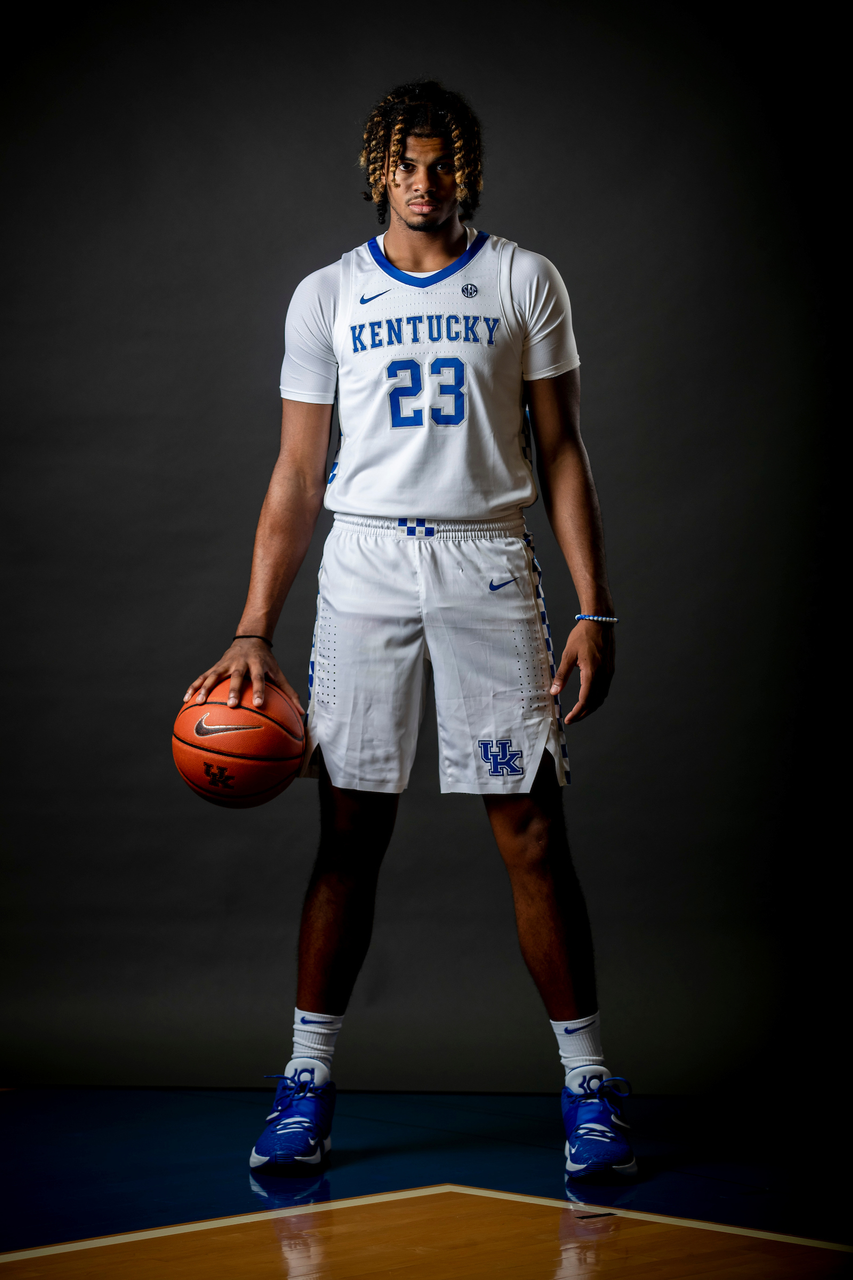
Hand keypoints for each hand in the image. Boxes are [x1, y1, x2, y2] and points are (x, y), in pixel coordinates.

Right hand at [183, 639, 304, 712]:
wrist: (250, 639)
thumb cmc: (266, 661)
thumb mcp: (278, 673)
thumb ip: (289, 693)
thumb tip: (302, 713)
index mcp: (257, 665)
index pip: (259, 678)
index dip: (259, 690)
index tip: (259, 704)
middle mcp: (240, 663)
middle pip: (236, 677)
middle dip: (232, 690)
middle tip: (231, 705)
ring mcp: (225, 664)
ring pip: (214, 676)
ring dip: (206, 689)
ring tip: (199, 703)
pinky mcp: (215, 667)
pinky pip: (202, 677)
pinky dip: (194, 687)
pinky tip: (186, 699)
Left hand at [551, 621, 614, 724]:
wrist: (599, 622)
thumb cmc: (583, 635)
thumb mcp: (568, 655)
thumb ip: (562, 675)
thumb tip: (554, 692)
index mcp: (592, 673)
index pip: (585, 700)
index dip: (576, 712)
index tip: (568, 719)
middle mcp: (603, 676)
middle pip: (594, 703)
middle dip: (583, 713)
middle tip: (571, 719)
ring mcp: (608, 673)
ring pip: (601, 697)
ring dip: (590, 707)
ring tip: (579, 712)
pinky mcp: (610, 669)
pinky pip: (604, 690)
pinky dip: (596, 698)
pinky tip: (588, 698)